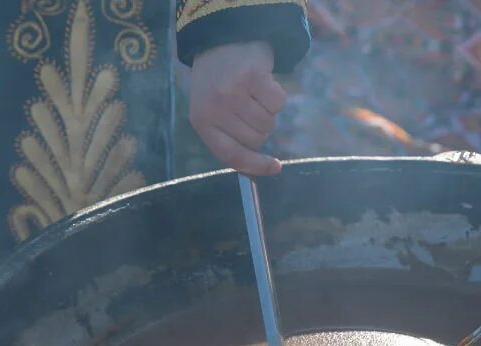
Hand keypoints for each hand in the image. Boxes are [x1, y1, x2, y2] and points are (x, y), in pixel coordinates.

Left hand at [189, 42, 286, 175]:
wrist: (221, 38)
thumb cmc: (219, 83)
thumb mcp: (213, 112)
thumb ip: (229, 140)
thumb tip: (257, 172)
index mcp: (202, 122)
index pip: (232, 156)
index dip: (256, 166)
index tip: (276, 168)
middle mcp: (215, 109)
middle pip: (256, 140)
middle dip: (259, 128)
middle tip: (248, 106)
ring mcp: (233, 92)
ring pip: (268, 123)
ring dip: (267, 111)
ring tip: (252, 93)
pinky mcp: (252, 76)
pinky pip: (278, 104)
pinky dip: (276, 96)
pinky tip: (262, 82)